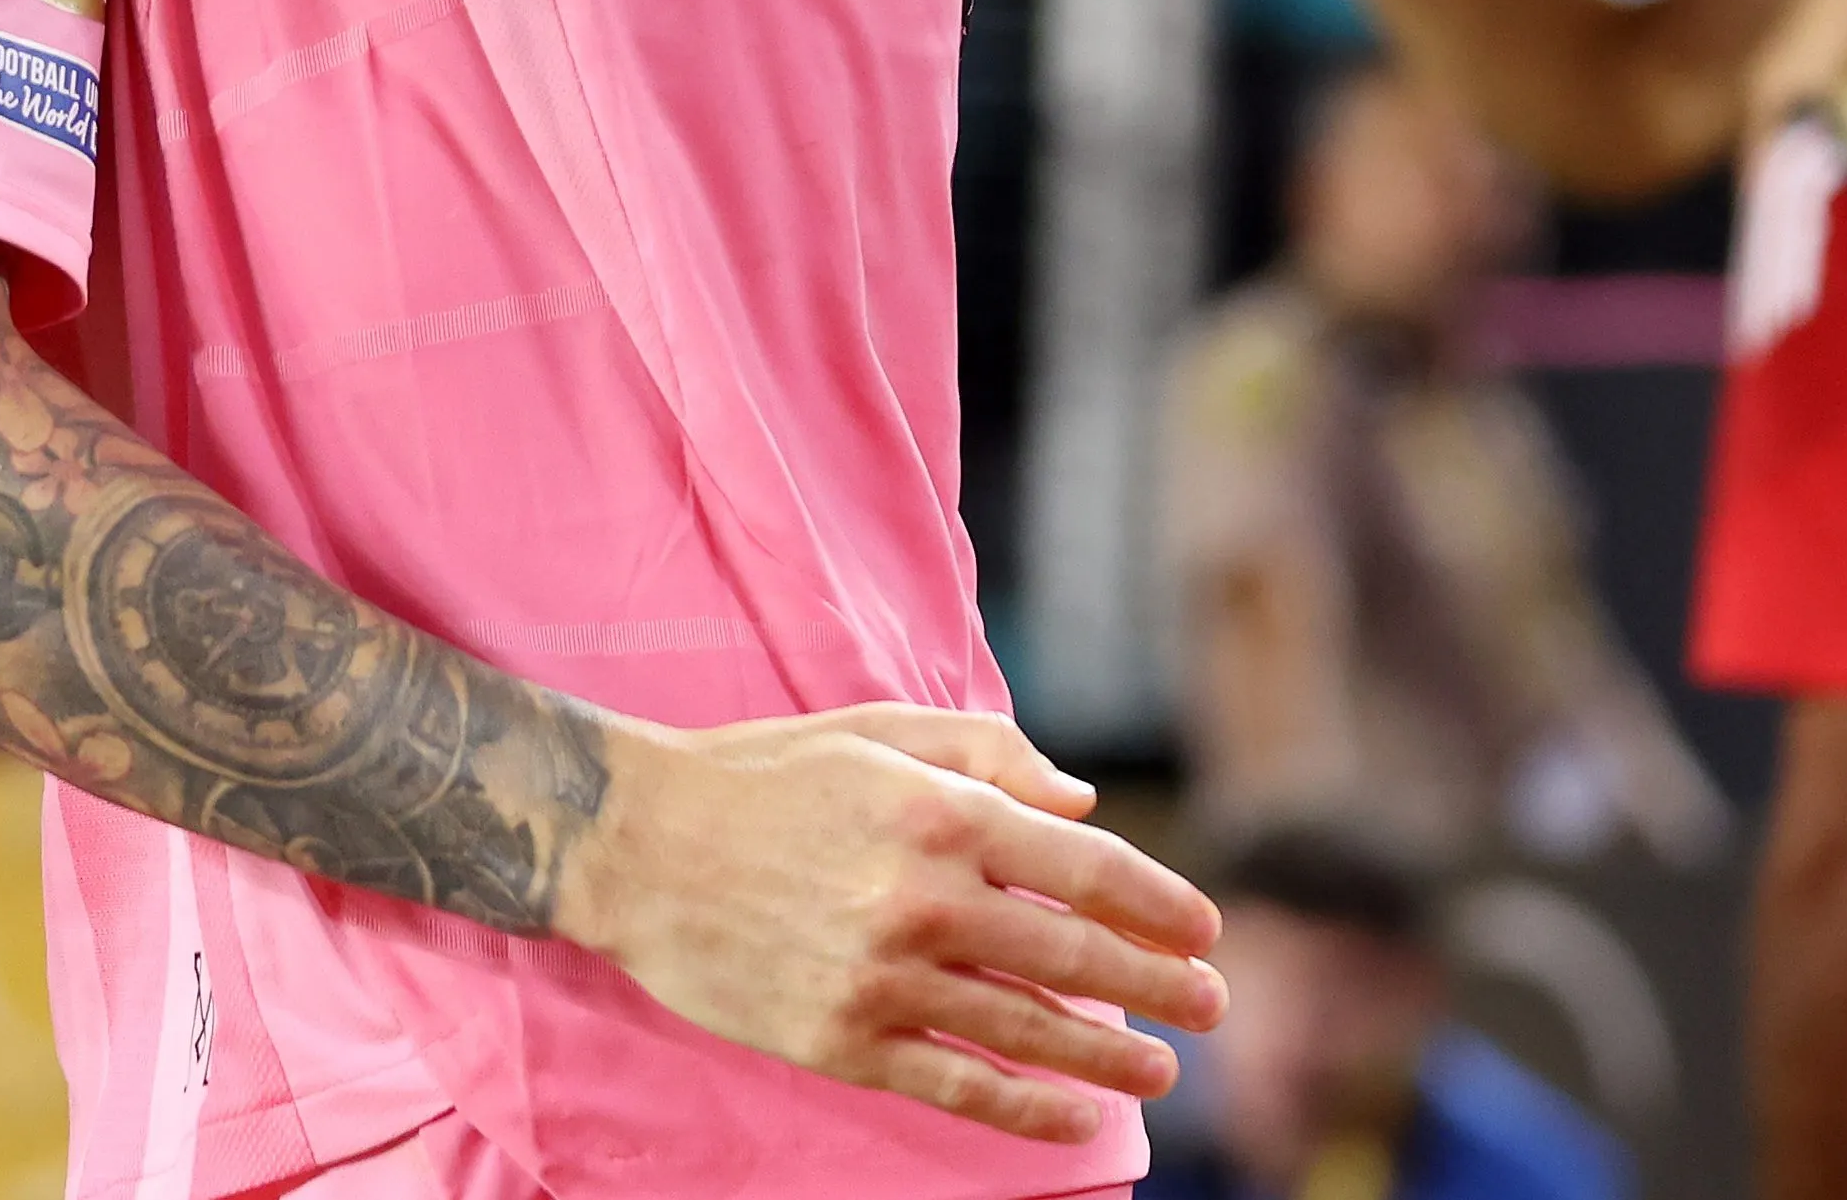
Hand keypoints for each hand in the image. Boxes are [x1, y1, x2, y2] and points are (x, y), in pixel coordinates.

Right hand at [552, 704, 1223, 1145]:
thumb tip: (1084, 804)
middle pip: (1080, 958)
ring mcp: (884, 980)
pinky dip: (1028, 1109)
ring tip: (1161, 1070)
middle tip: (1210, 1008)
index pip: (1091, 869)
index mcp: (942, 812)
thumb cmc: (763, 775)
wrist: (636, 845)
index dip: (1161, 905)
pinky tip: (1076, 1117)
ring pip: (1032, 1033)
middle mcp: (925, 899)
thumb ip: (990, 753)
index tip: (1204, 931)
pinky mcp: (843, 1041)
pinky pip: (958, 1085)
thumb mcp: (878, 728)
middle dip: (1162, 988)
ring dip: (1113, 1058)